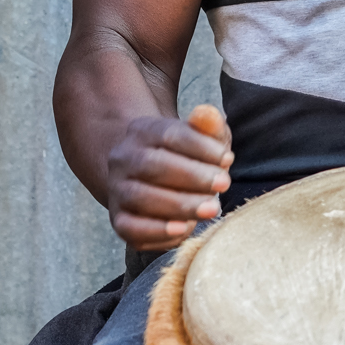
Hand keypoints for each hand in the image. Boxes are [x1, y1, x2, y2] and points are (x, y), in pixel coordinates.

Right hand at [102, 103, 232, 250]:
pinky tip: (184, 228)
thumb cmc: (185, 159)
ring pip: (139, 196)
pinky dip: (156, 230)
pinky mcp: (119, 219)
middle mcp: (123, 158)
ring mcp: (117, 189)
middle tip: (224, 184)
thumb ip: (208, 127)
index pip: (169, 134)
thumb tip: (208, 114)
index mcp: (142, 131)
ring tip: (212, 209)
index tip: (227, 159)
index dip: (200, 146)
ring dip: (179, 204)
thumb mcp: (200, 138)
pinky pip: (130, 227)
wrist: (151, 181)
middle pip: (151, 165)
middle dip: (192, 176)